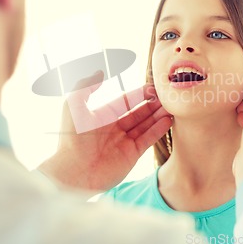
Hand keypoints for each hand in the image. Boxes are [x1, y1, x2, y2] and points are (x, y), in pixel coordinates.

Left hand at [38, 71, 171, 191]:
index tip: (154, 86)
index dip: (140, 93)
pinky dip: (158, 130)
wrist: (73, 172)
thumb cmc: (71, 139)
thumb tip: (100, 71)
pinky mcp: (131, 155)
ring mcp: (124, 142)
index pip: (127, 100)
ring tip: (172, 106)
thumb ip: (85, 86)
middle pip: (139, 112)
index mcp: (103, 115)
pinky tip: (168, 120)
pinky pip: (148, 139)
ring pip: (146, 124)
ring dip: (158, 115)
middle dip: (153, 104)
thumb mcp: (73, 106)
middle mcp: (115, 128)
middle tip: (168, 96)